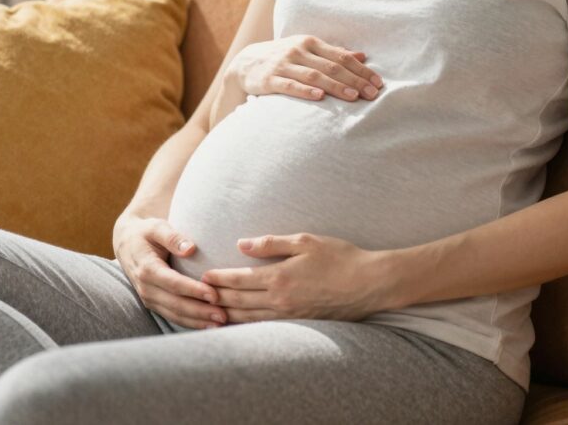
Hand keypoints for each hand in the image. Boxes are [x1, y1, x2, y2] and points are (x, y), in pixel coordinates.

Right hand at [113, 214, 227, 329]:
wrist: (127, 243)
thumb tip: (190, 248)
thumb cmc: (146, 233)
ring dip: (197, 321)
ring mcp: (149, 299)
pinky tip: (208, 325)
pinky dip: (190, 323)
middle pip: (176, 304)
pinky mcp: (154, 304)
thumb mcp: (157, 227)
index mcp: (148, 269)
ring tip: (220, 324)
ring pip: (175, 314)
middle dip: (200, 312)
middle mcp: (146, 288)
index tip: (215, 295)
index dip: (194, 291)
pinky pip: (173, 316)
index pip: (174, 283)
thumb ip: (173, 237)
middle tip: (224, 315)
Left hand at [199, 233, 390, 323]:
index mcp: (279, 277)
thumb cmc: (340, 257)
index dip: (219, 278)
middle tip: (199, 294)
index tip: (203, 276)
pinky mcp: (299, 323)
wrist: (368, 284)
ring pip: (248, 318)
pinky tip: (240, 322)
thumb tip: (241, 244)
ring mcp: (289, 315)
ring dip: (228, 314)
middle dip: (217, 297)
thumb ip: (271, 244)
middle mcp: (280, 300)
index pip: (239, 280)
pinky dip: (247, 324)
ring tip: (211, 311)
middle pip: (238, 301)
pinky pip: (265, 326)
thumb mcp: (306, 241)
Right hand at [210, 35, 383, 124]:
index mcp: (310, 43)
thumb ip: (333, 53)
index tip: (378, 83)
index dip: (361, 70)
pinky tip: (319, 97)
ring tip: (353, 96)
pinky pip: (290, 85)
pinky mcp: (270, 79)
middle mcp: (298, 50)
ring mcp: (283, 64)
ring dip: (336, 86)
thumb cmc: (283, 57)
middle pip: (332, 66)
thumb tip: (362, 55)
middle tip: (372, 94)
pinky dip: (305, 90)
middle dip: (355, 80)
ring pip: (315, 75)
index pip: (342, 56)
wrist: (245, 62)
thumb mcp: (307, 50)